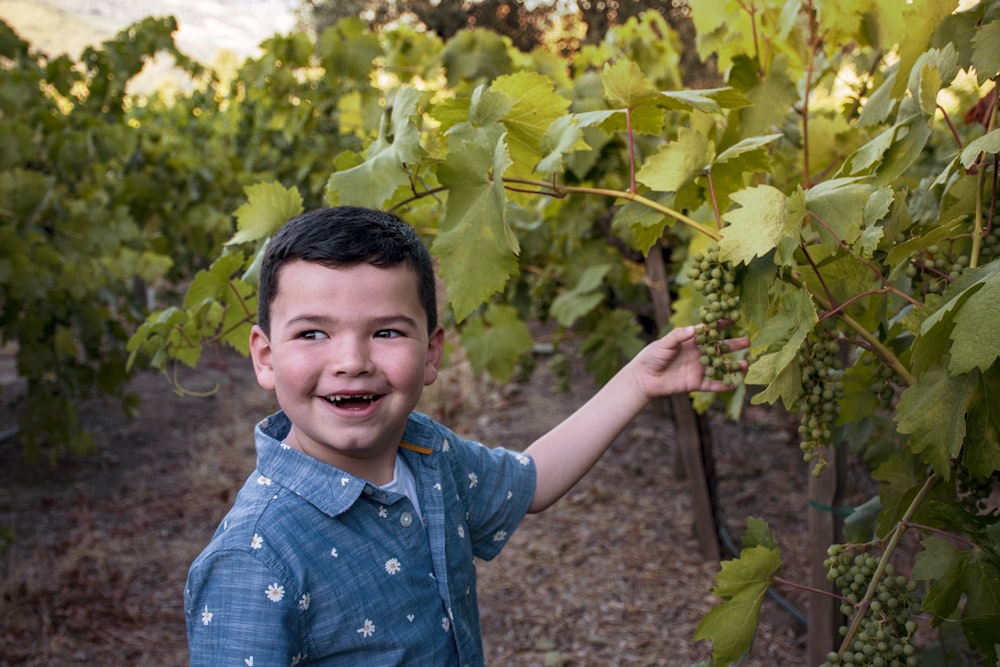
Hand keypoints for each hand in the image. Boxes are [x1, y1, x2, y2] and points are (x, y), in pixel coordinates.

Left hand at [631, 325, 749, 397]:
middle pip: (719, 348)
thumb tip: (697, 328)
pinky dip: (723, 385)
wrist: (643, 377)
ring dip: (732, 367)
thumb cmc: (652, 356)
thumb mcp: (665, 343)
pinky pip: (712, 385)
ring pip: (719, 367)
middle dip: (733, 345)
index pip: (709, 331)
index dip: (721, 324)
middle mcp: (697, 354)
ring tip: (746, 365)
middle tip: (748, 341)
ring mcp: (698, 369)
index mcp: (691, 341)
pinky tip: (735, 384)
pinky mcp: (695, 383)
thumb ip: (680, 335)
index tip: (734, 318)